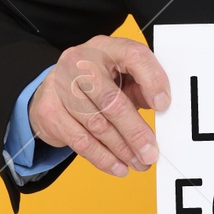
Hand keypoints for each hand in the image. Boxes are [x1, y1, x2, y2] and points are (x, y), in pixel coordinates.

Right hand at [28, 35, 171, 177]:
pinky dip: (102, 158)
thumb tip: (161, 108)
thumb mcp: (121, 76)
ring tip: (139, 163)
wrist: (55, 88)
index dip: (152, 80)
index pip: (133, 56)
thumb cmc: (97, 82)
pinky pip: (80, 140)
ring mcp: (60, 85)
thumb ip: (140, 87)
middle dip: (135, 131)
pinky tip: (118, 166)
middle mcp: (79, 61)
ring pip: (96, 124)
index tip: (164, 105)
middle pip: (111, 100)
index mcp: (106, 46)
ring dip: (121, 149)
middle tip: (151, 152)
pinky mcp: (49, 110)